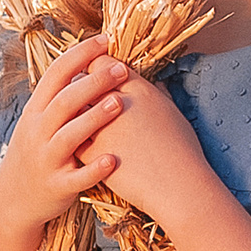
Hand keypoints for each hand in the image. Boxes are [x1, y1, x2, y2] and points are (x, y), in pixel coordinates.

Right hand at [0, 33, 130, 250]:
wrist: (11, 202)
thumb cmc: (36, 154)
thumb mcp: (38, 123)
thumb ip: (59, 97)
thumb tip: (90, 62)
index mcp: (35, 112)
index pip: (55, 74)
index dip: (80, 55)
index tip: (106, 40)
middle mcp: (37, 133)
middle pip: (65, 101)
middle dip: (93, 82)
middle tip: (121, 69)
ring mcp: (46, 160)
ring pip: (69, 136)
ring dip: (94, 118)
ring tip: (119, 103)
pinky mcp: (56, 187)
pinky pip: (77, 177)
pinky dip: (95, 169)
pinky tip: (114, 159)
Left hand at [74, 67, 214, 223]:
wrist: (176, 187)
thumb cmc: (182, 151)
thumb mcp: (173, 113)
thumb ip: (159, 94)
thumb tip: (155, 84)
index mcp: (138, 88)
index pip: (103, 63)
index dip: (95, 66)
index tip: (95, 73)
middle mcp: (115, 102)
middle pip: (82, 81)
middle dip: (78, 85)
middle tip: (77, 90)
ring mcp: (99, 128)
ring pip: (70, 108)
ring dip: (70, 111)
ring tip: (74, 116)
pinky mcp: (88, 153)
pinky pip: (68, 136)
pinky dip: (70, 136)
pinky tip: (75, 140)